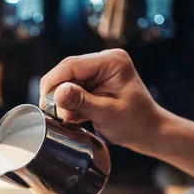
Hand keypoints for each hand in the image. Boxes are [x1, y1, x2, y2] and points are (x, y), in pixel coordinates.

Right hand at [39, 49, 166, 155]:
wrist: (148, 132)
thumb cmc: (135, 123)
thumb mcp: (107, 113)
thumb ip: (81, 101)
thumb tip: (57, 92)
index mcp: (111, 61)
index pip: (72, 64)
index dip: (54, 82)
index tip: (45, 102)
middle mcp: (104, 61)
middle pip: (66, 72)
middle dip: (60, 95)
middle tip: (62, 116)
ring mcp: (99, 71)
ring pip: (66, 83)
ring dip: (66, 103)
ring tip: (79, 118)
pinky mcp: (94, 82)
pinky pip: (72, 90)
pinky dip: (71, 105)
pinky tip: (81, 116)